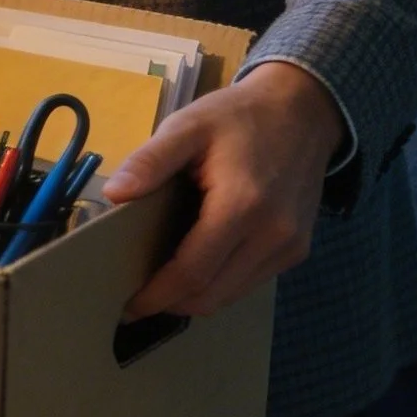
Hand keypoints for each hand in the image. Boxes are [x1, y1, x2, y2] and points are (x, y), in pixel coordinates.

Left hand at [101, 62, 346, 319]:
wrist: (303, 110)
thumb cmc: (240, 117)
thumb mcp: (188, 126)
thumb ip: (150, 161)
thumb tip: (114, 194)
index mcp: (242, 205)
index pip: (192, 273)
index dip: (157, 295)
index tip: (129, 305)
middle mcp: (273, 235)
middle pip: (212, 294)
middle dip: (171, 303)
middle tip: (139, 297)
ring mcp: (290, 246)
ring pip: (231, 295)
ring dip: (195, 297)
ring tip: (164, 282)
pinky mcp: (297, 250)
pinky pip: (250, 282)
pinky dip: (220, 283)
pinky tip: (199, 265)